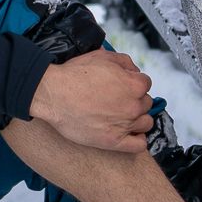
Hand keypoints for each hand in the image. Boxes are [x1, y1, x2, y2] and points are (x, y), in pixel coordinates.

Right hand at [29, 49, 152, 152]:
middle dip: (135, 100)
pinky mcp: (114, 141)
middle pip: (146, 103)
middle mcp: (133, 105)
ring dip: (138, 118)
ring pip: (146, 123)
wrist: (54, 95)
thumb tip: (134, 70)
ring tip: (124, 116)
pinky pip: (139, 145)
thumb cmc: (75, 75)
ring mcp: (125, 125)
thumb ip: (124, 61)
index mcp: (134, 84)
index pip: (146, 84)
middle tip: (119, 100)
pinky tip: (130, 134)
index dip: (133, 83)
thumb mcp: (102, 57)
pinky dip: (138, 140)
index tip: (122, 86)